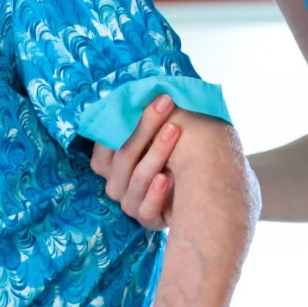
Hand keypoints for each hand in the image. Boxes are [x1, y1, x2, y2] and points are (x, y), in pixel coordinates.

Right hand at [89, 94, 179, 229]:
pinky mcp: (148, 220)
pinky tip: (167, 177)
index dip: (118, 123)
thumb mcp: (156, 131)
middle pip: (122, 158)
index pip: (103, 146)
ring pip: (136, 180)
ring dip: (155, 154)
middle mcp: (116, 185)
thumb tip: (140, 87)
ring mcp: (131, 204)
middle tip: (165, 103)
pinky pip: (146, 210)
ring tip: (174, 130)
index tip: (143, 98)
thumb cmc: (176, 149)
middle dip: (143, 128)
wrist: (203, 184)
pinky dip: (156, 194)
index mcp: (109, 164)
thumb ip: (140, 116)